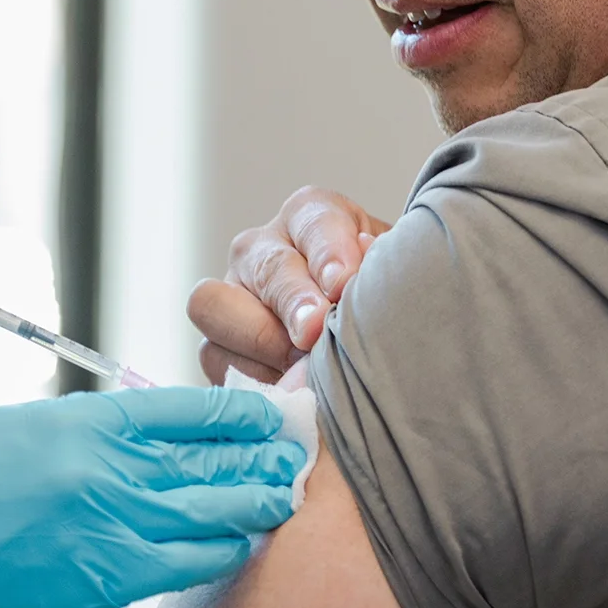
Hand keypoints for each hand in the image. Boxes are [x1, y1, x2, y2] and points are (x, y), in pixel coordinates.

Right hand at [0, 388, 306, 607]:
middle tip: (299, 461)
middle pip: (219, 469)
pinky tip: (233, 546)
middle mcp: (108, 477)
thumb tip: (168, 434)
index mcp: (90, 424)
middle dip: (267, 465)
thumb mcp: (35, 423)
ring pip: (213, 527)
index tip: (274, 414)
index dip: (247, 414)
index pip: (197, 412)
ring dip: (254, 514)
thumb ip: (103, 429)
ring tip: (281, 504)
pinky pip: (178, 571)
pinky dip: (213, 556)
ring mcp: (106, 536)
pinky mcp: (97, 587)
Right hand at [190, 187, 390, 384]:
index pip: (314, 224)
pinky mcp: (215, 343)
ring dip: (260, 339)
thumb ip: (382, 270)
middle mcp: (261, 249)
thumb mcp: (392, 277)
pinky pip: (214, 355)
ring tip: (300, 366)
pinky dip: (250, 375)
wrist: (365, 337)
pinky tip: (287, 389)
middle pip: (265, 267)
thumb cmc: (381, 301)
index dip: (328, 253)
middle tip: (315, 330)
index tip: (343, 283)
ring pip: (214, 305)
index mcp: (310, 218)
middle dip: (291, 299)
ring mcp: (229, 295)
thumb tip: (357, 275)